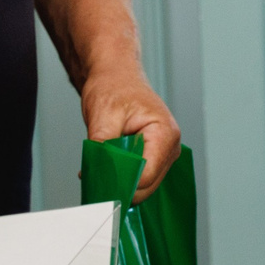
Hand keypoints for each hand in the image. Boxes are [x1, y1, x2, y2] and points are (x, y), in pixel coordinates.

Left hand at [78, 60, 180, 199]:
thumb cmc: (114, 88)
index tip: (98, 180)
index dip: (121, 181)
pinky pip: (139, 178)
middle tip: (93, 175)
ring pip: (143, 186)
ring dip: (119, 180)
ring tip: (101, 165)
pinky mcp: (155, 158)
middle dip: (119, 183)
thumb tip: (97, 176)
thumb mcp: (102, 116)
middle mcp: (170, 146)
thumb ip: (103, 149)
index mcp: (164, 134)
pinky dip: (121, 176)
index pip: (146, 175)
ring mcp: (165, 154)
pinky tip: (108, 164)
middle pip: (146, 186)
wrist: (116, 77)